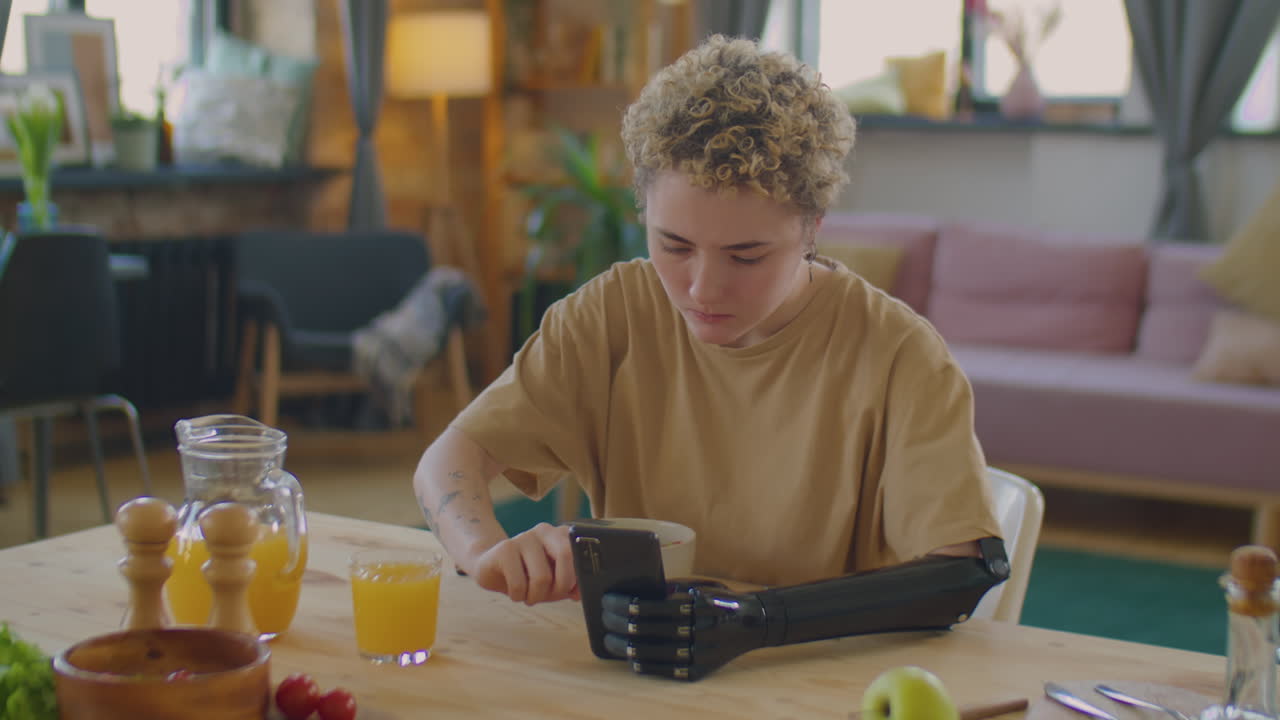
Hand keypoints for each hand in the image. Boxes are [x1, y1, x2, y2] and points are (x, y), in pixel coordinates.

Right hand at [471, 523, 578, 604]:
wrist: (492, 567)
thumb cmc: (528, 575)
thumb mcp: (554, 582)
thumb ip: (570, 585)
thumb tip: (580, 593)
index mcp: (561, 535)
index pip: (580, 552)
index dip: (579, 577)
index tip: (572, 593)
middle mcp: (545, 530)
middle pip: (566, 555)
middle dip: (560, 586)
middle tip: (550, 596)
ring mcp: (524, 537)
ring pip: (542, 577)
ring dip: (536, 596)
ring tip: (529, 594)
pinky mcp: (504, 549)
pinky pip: (519, 584)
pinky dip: (518, 596)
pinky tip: (514, 591)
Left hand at [600, 581, 766, 680]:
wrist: (751, 623)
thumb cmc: (716, 600)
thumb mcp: (697, 587)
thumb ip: (668, 590)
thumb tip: (631, 592)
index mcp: (698, 605)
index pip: (653, 607)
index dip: (626, 605)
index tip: (608, 601)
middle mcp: (701, 630)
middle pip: (649, 631)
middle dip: (619, 625)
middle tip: (603, 620)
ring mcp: (701, 653)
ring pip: (654, 653)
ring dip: (627, 648)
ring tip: (611, 641)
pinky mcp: (701, 670)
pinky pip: (667, 670)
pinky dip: (646, 665)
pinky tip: (631, 659)